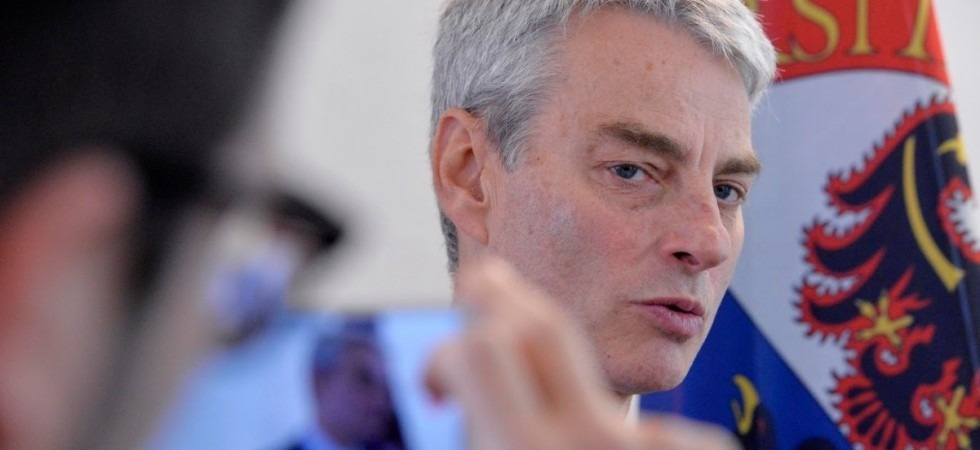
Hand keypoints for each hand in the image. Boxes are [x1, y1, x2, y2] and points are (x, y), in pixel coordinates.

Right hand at [426, 258, 740, 449]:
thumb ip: (486, 427)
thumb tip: (459, 392)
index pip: (477, 352)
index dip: (448, 351)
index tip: (442, 368)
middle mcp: (593, 440)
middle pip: (543, 327)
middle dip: (506, 301)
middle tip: (486, 289)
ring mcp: (647, 445)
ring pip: (599, 371)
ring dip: (571, 376)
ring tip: (558, 410)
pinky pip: (653, 427)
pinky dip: (631, 437)